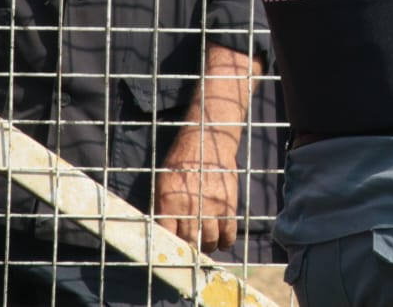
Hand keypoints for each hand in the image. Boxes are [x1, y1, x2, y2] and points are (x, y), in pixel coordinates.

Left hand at [154, 128, 240, 253]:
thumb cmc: (181, 162)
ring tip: (206, 243)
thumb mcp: (163, 184)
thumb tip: (164, 233)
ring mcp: (211, 207)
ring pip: (210, 241)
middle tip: (191, 250)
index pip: (167, 237)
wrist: (207, 142)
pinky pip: (229, 232)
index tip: (173, 252)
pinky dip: (226, 241)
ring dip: (208, 246)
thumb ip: (163, 208)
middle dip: (190, 249)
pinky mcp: (228, 204)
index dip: (171, 247)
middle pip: (190, 242)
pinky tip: (222, 241)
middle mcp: (189, 208)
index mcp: (168, 204)